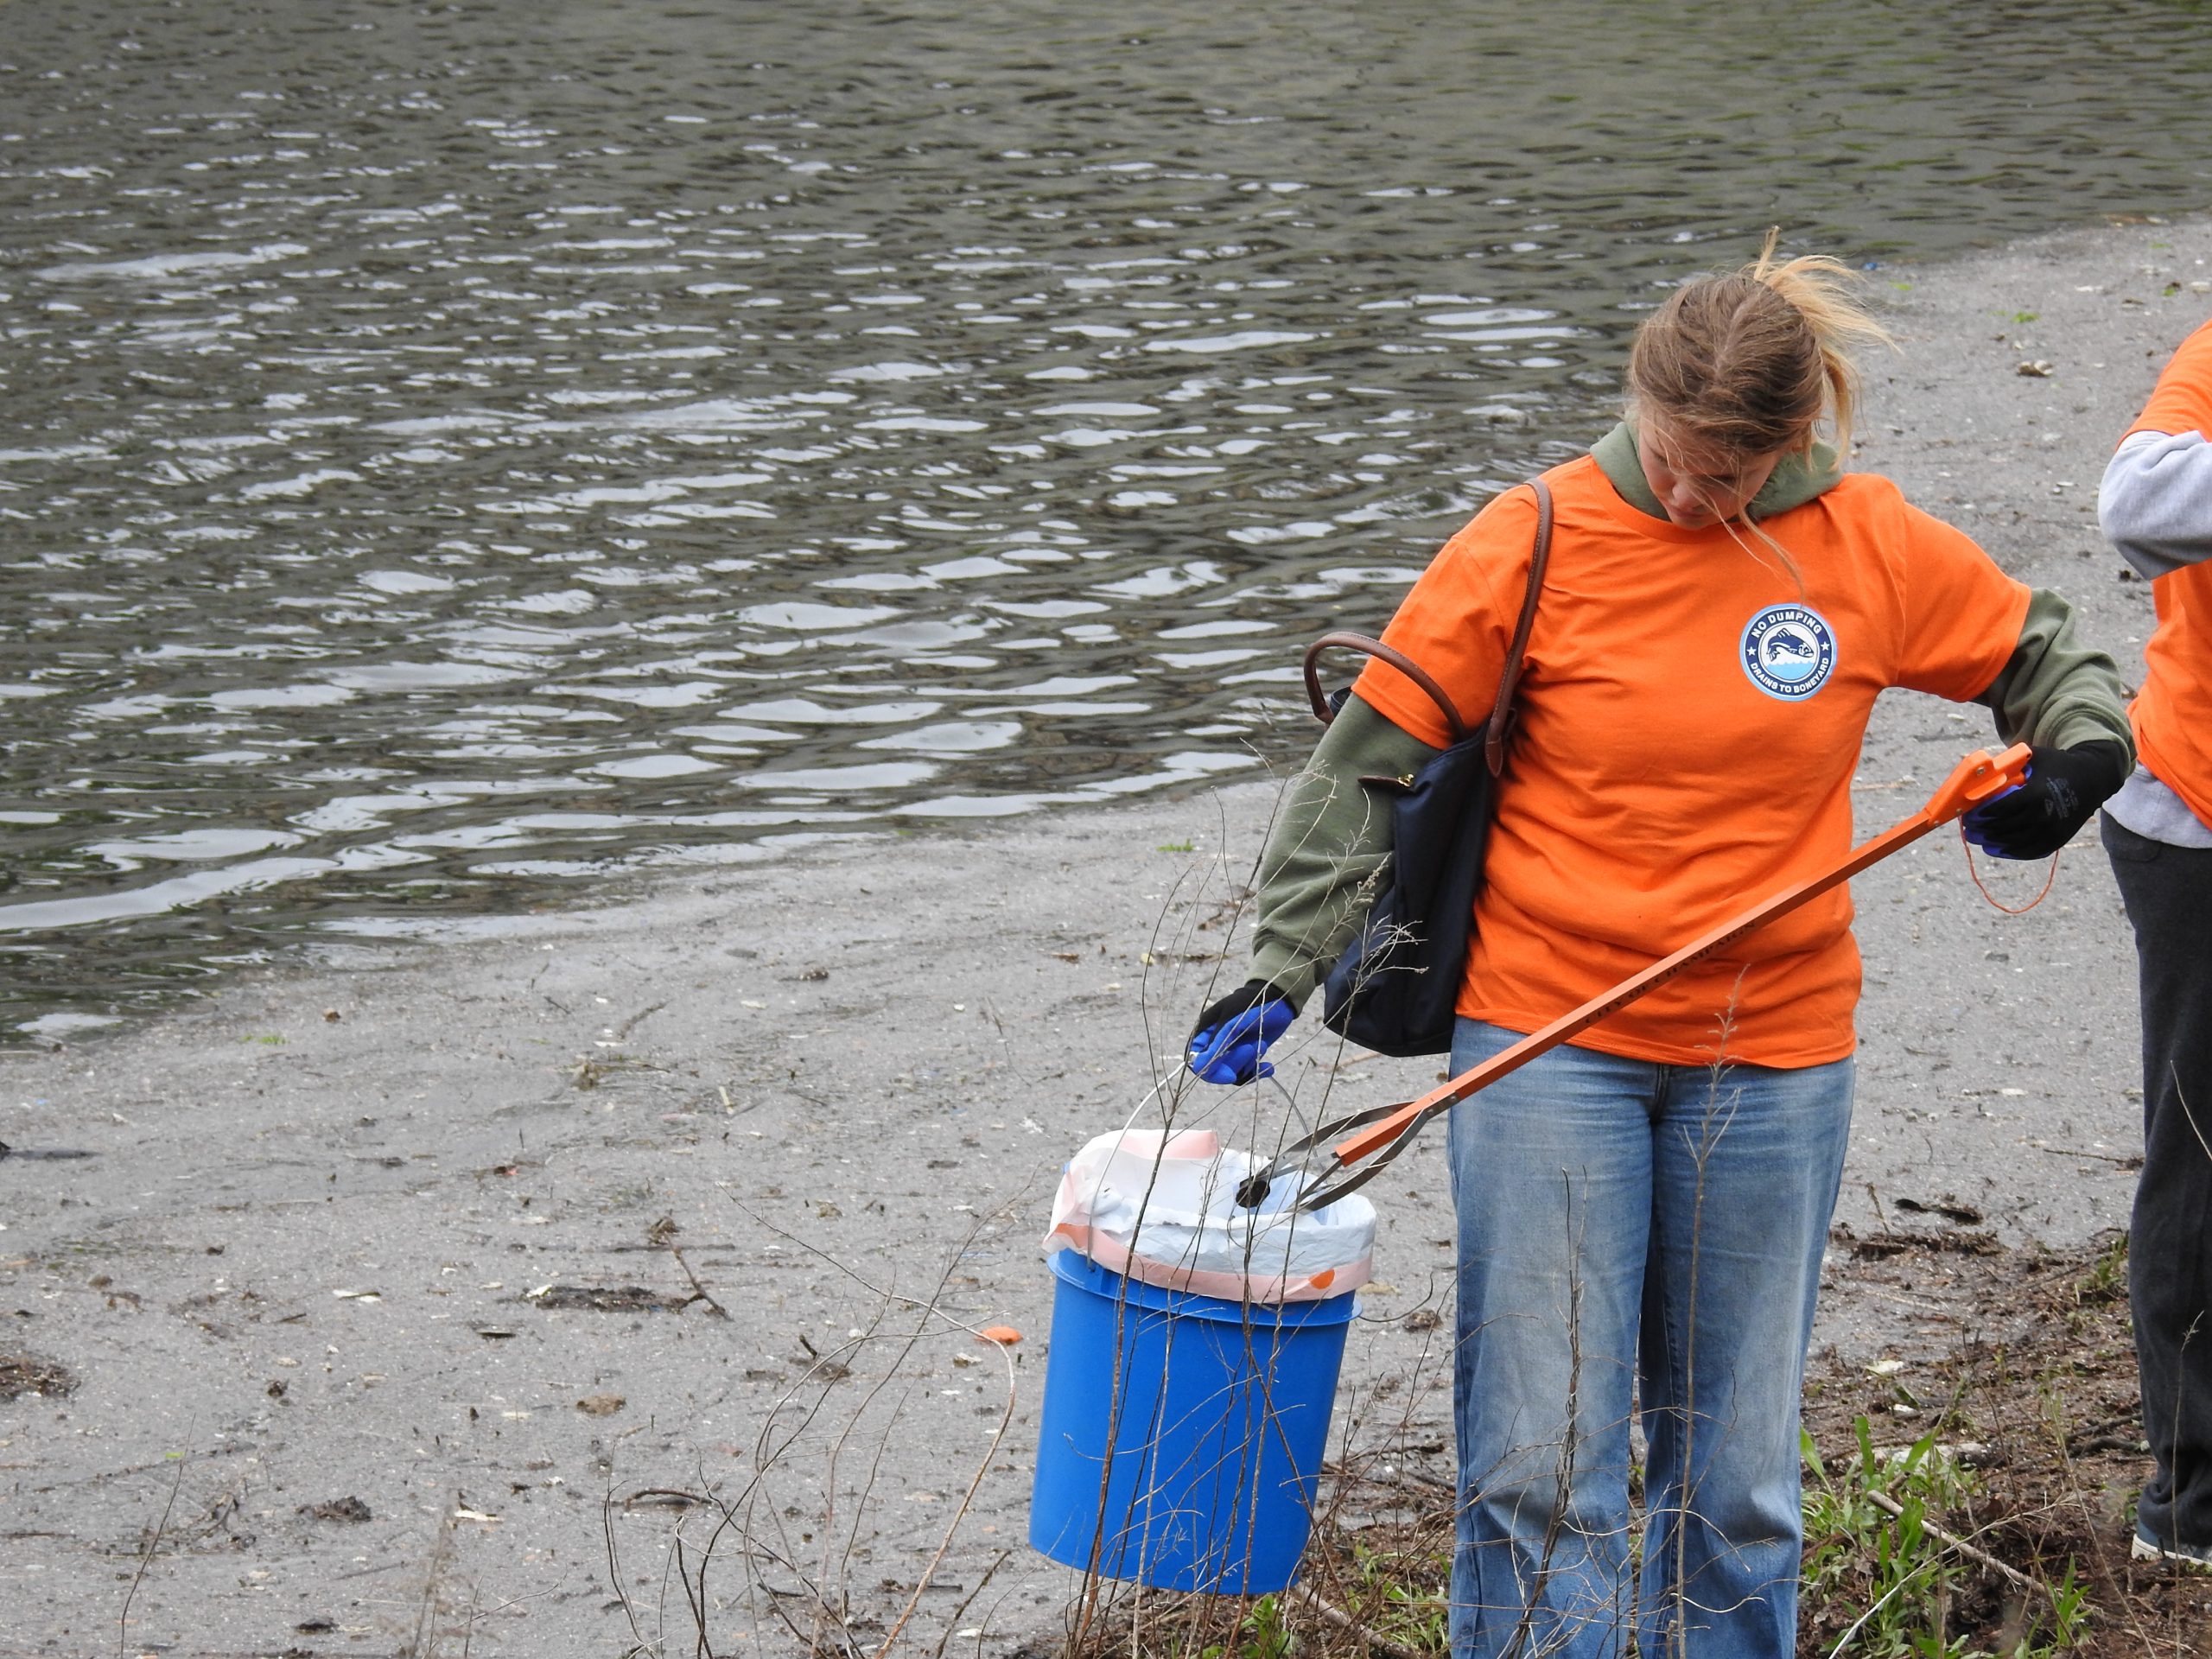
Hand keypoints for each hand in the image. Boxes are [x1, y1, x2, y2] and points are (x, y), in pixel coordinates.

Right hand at [1186, 980, 1296, 1084]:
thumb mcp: (1232, 1020)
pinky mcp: (1245, 1056)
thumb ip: (1216, 1042)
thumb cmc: (1250, 1002)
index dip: (1209, 1071)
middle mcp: (1213, 1044)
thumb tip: (1198, 1065)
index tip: (1230, 1075)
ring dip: (1249, 1065)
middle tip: (1251, 1048)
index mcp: (1204, 1032)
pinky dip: (1257, 1071)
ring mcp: (1229, 1050)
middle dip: (1235, 1064)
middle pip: (1215, 1069)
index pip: (1194, 1060)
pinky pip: (1245, 1073)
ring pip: (1232, 1073)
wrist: (1276, 997)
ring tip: (1263, 1046)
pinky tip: (1269, 1066)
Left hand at [1961, 741, 2127, 858]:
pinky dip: (2011, 852)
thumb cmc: (2057, 765)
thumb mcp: (2033, 757)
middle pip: (2003, 828)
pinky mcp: (2058, 841)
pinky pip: (2029, 852)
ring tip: (1980, 840)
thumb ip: (2007, 764)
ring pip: (2013, 843)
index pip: (1999, 809)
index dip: (1981, 814)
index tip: (1969, 815)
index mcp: (2035, 795)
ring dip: (1992, 843)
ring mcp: (2052, 831)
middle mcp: (2044, 816)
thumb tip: (1977, 772)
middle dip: (1982, 830)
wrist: (2093, 778)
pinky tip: (1997, 849)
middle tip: (1969, 829)